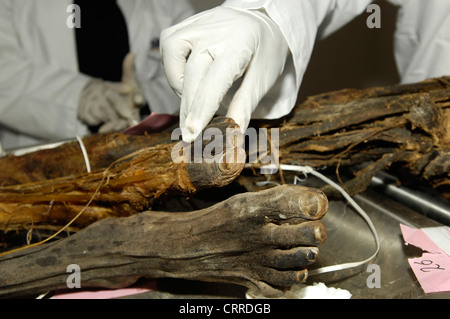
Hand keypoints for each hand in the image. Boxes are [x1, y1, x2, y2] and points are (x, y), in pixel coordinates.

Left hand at [78, 53, 145, 132]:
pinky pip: (114, 128)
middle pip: (130, 111)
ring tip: (110, 125)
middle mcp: (134, 110)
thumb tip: (131, 54)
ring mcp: (127, 120)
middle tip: (117, 105)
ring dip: (115, 123)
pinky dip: (108, 129)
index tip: (137, 98)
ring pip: (122, 122)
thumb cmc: (128, 92)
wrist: (123, 104)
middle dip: (121, 108)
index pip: (139, 98)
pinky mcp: (119, 126)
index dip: (138, 98)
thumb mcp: (128, 80)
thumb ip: (128, 68)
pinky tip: (101, 130)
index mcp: (137, 98)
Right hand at [160, 6, 288, 141]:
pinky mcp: (186, 23)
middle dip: (189, 108)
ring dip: (179, 85)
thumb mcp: (263, 79)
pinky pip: (169, 45)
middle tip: (191, 134)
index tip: (192, 134)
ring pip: (173, 56)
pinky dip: (173, 67)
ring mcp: (198, 23)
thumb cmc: (265, 52)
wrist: (263, 21)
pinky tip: (187, 79)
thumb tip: (233, 138)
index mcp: (240, 43)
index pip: (215, 80)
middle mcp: (216, 29)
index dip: (202, 109)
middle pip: (192, 74)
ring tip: (195, 101)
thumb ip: (244, 106)